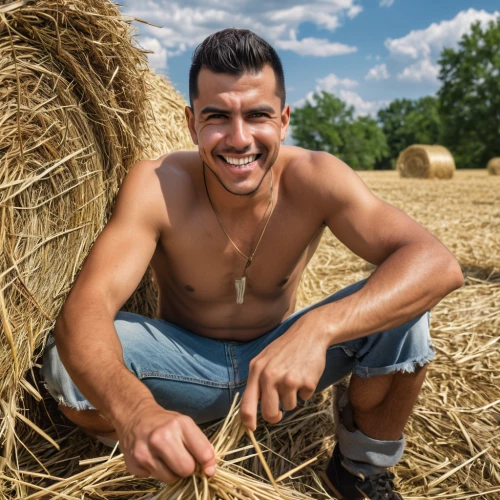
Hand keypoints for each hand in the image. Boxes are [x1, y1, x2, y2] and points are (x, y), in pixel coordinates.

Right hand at [116, 402, 215, 483]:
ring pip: (171, 479)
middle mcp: (162, 437)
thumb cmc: (164, 422)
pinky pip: (155, 478)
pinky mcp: (134, 464)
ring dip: (172, 473)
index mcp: (180, 424)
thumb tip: (210, 470)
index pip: (203, 453)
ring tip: (167, 459)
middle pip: (186, 469)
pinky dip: (157, 472)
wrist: (135, 416)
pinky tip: (153, 458)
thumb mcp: (185, 425)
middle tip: (182, 459)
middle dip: (188, 468)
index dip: (207, 464)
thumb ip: (201, 445)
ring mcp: (146, 451)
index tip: (205, 466)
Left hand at [240, 314, 327, 430]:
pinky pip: (304, 399)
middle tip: (280, 411)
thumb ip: (257, 380)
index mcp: (256, 370)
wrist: (309, 334)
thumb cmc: (285, 348)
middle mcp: (270, 376)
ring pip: (289, 407)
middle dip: (275, 416)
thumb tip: (250, 408)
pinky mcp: (306, 382)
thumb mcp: (264, 359)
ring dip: (292, 398)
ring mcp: (288, 380)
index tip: (251, 428)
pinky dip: (305, 391)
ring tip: (294, 378)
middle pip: (269, 413)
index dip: (248, 421)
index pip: (246, 403)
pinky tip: (304, 375)